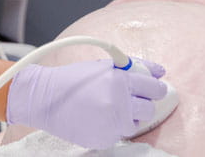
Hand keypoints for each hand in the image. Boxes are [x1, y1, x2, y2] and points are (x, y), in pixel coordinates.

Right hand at [6, 59, 166, 149]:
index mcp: (119, 81)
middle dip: (141, 103)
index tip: (151, 88)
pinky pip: (119, 134)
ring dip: (128, 116)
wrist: (44, 98)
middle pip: (149, 109)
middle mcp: (118, 104)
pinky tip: (97, 117)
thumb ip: (133, 67)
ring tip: (109, 107)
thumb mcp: (102, 66)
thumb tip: (160, 72)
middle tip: (127, 97)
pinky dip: (112, 126)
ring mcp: (111, 124)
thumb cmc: (72, 78)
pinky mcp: (104, 139)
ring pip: (136, 124)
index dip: (154, 87)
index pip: (155, 88)